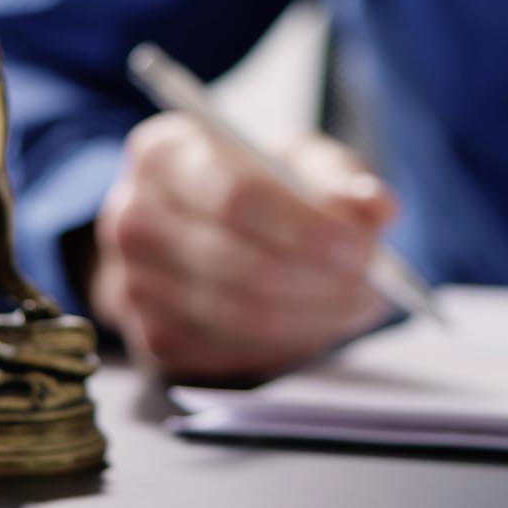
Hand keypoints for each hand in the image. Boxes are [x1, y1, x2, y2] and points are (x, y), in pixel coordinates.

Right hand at [92, 122, 395, 378]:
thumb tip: (375, 208)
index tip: (360, 248)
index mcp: (165, 153)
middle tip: (374, 286)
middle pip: (239, 264)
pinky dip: (288, 344)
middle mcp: (133, 217)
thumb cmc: (259, 185)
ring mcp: (133, 284)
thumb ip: (342, 179)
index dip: (306, 229)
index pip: (237, 197)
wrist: (205, 227)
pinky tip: (318, 322)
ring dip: (314, 317)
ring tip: (357, 302)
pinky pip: (232, 353)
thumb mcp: (301, 161)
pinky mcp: (153, 339)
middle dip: (320, 281)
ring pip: (240, 317)